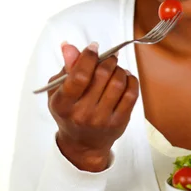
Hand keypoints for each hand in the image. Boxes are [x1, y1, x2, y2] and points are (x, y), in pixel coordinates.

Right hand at [46, 42, 138, 171]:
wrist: (82, 144)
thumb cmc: (69, 112)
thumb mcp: (58, 91)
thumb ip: (66, 68)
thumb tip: (68, 46)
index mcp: (63, 104)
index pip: (79, 76)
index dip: (88, 57)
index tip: (93, 48)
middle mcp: (82, 113)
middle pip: (102, 76)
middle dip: (108, 60)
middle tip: (108, 57)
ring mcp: (102, 120)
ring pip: (118, 83)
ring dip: (119, 69)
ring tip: (115, 68)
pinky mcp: (119, 122)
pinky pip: (131, 94)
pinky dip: (131, 80)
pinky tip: (125, 78)